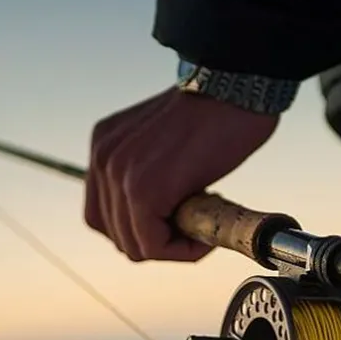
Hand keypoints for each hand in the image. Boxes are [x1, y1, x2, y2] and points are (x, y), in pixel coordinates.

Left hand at [84, 87, 279, 261]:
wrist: (237, 88)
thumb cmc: (217, 113)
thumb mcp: (163, 142)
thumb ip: (149, 172)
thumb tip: (160, 216)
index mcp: (105, 146)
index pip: (105, 214)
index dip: (141, 228)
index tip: (175, 221)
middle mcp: (103, 158)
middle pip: (116, 233)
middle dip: (157, 240)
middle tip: (194, 225)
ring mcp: (119, 174)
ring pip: (134, 245)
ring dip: (172, 246)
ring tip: (203, 224)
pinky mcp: (143, 190)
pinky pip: (153, 246)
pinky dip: (182, 251)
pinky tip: (205, 234)